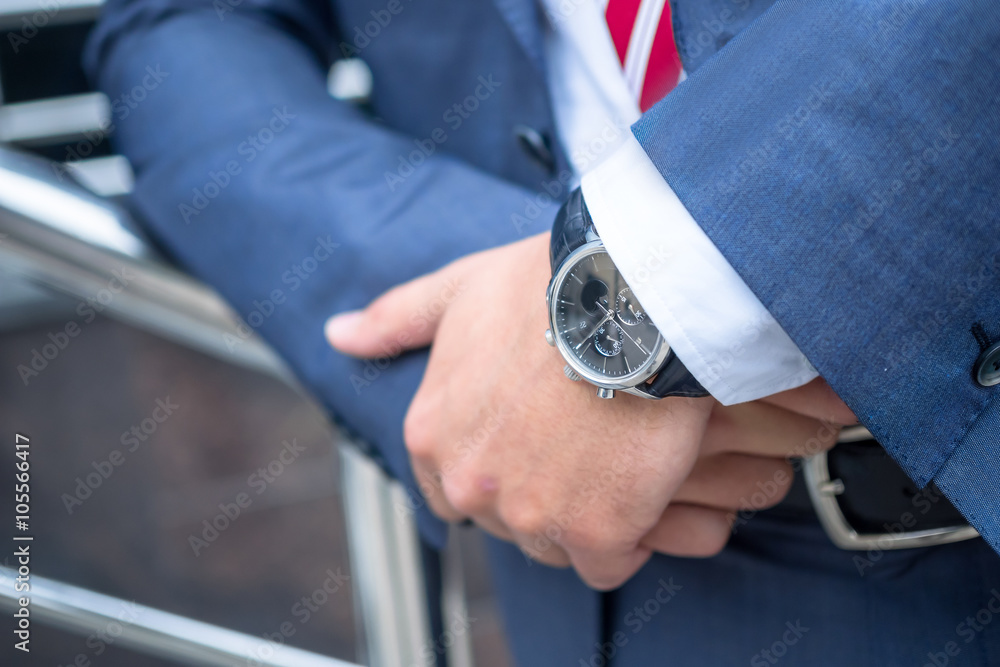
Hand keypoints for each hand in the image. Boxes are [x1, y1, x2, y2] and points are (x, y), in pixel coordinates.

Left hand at [326, 234, 853, 588]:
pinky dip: (628, 536)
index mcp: (431, 436)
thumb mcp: (459, 290)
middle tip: (585, 441)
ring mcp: (532, 513)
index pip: (451, 492)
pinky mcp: (598, 532)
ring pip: (556, 545)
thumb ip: (397, 319)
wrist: (630, 297)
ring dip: (584, 516)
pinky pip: (609, 562)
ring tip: (615, 457)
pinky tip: (642, 486)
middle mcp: (468, 484)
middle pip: (506, 519)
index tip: (535, 440)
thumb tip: (337, 334)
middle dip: (541, 493)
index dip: (498, 470)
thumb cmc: (545, 287)